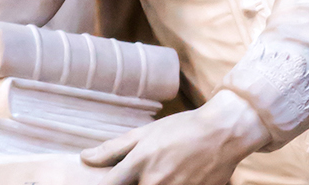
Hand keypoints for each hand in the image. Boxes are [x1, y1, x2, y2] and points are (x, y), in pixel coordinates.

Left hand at [81, 90, 270, 184]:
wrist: (223, 132)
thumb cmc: (182, 129)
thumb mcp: (145, 133)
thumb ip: (113, 148)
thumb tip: (85, 158)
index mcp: (139, 164)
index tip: (100, 184)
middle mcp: (154, 182)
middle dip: (133, 184)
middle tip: (145, 173)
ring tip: (164, 173)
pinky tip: (175, 178)